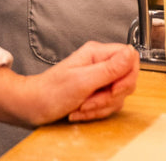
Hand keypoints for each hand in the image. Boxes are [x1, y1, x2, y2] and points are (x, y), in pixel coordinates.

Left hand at [0, 42, 139, 126]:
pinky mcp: (95, 93)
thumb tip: (131, 53)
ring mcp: (98, 79)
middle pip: (126, 79)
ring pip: (118, 96)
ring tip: (81, 106)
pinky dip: (95, 112)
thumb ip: (110, 68)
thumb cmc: (51, 91)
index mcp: (97, 53)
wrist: (33, 106)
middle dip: (110, 96)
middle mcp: (100, 63)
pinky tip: (79, 111)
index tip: (114, 89)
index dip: (127, 76)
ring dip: (100, 107)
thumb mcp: (82, 80)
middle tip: (91, 100)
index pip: (130, 57)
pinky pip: (108, 105)